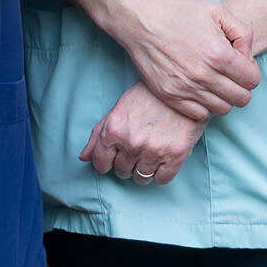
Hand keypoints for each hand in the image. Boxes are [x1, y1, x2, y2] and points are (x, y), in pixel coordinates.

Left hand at [78, 83, 205, 185]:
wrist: (182, 87)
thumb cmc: (148, 96)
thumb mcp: (117, 109)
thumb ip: (98, 135)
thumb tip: (84, 158)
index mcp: (113, 130)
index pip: (100, 164)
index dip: (106, 162)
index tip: (113, 158)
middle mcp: (131, 143)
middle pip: (121, 171)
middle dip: (126, 163)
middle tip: (136, 147)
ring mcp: (154, 151)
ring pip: (140, 178)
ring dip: (143, 169)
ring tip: (150, 153)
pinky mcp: (175, 156)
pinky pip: (161, 179)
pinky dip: (160, 173)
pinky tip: (162, 158)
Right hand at [101, 0, 259, 118]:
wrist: (140, 21)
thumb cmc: (179, 12)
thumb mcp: (218, 11)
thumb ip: (243, 33)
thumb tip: (248, 57)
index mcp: (219, 54)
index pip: (252, 80)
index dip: (251, 72)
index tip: (241, 64)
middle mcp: (204, 75)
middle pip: (241, 99)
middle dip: (242, 87)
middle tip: (231, 75)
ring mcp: (186, 88)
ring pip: (222, 109)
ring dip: (224, 98)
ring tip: (215, 82)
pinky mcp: (170, 96)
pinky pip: (200, 115)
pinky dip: (205, 106)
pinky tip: (200, 90)